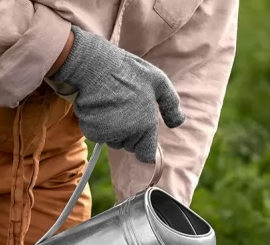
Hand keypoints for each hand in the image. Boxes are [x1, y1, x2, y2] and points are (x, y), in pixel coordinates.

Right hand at [49, 25, 185, 162]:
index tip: (141, 137)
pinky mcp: (91, 130)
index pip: (146, 155)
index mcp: (146, 125)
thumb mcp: (158, 81)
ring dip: (113, 129)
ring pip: (113, 140)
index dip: (144, 148)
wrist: (93, 64)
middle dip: (129, 134)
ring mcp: (108, 133)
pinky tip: (100, 106)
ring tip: (112, 104)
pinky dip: (98, 125)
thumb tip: (178, 123)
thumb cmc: (128, 70)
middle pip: (129, 146)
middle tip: (125, 108)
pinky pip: (97, 134)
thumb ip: (171, 105)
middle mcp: (128, 133)